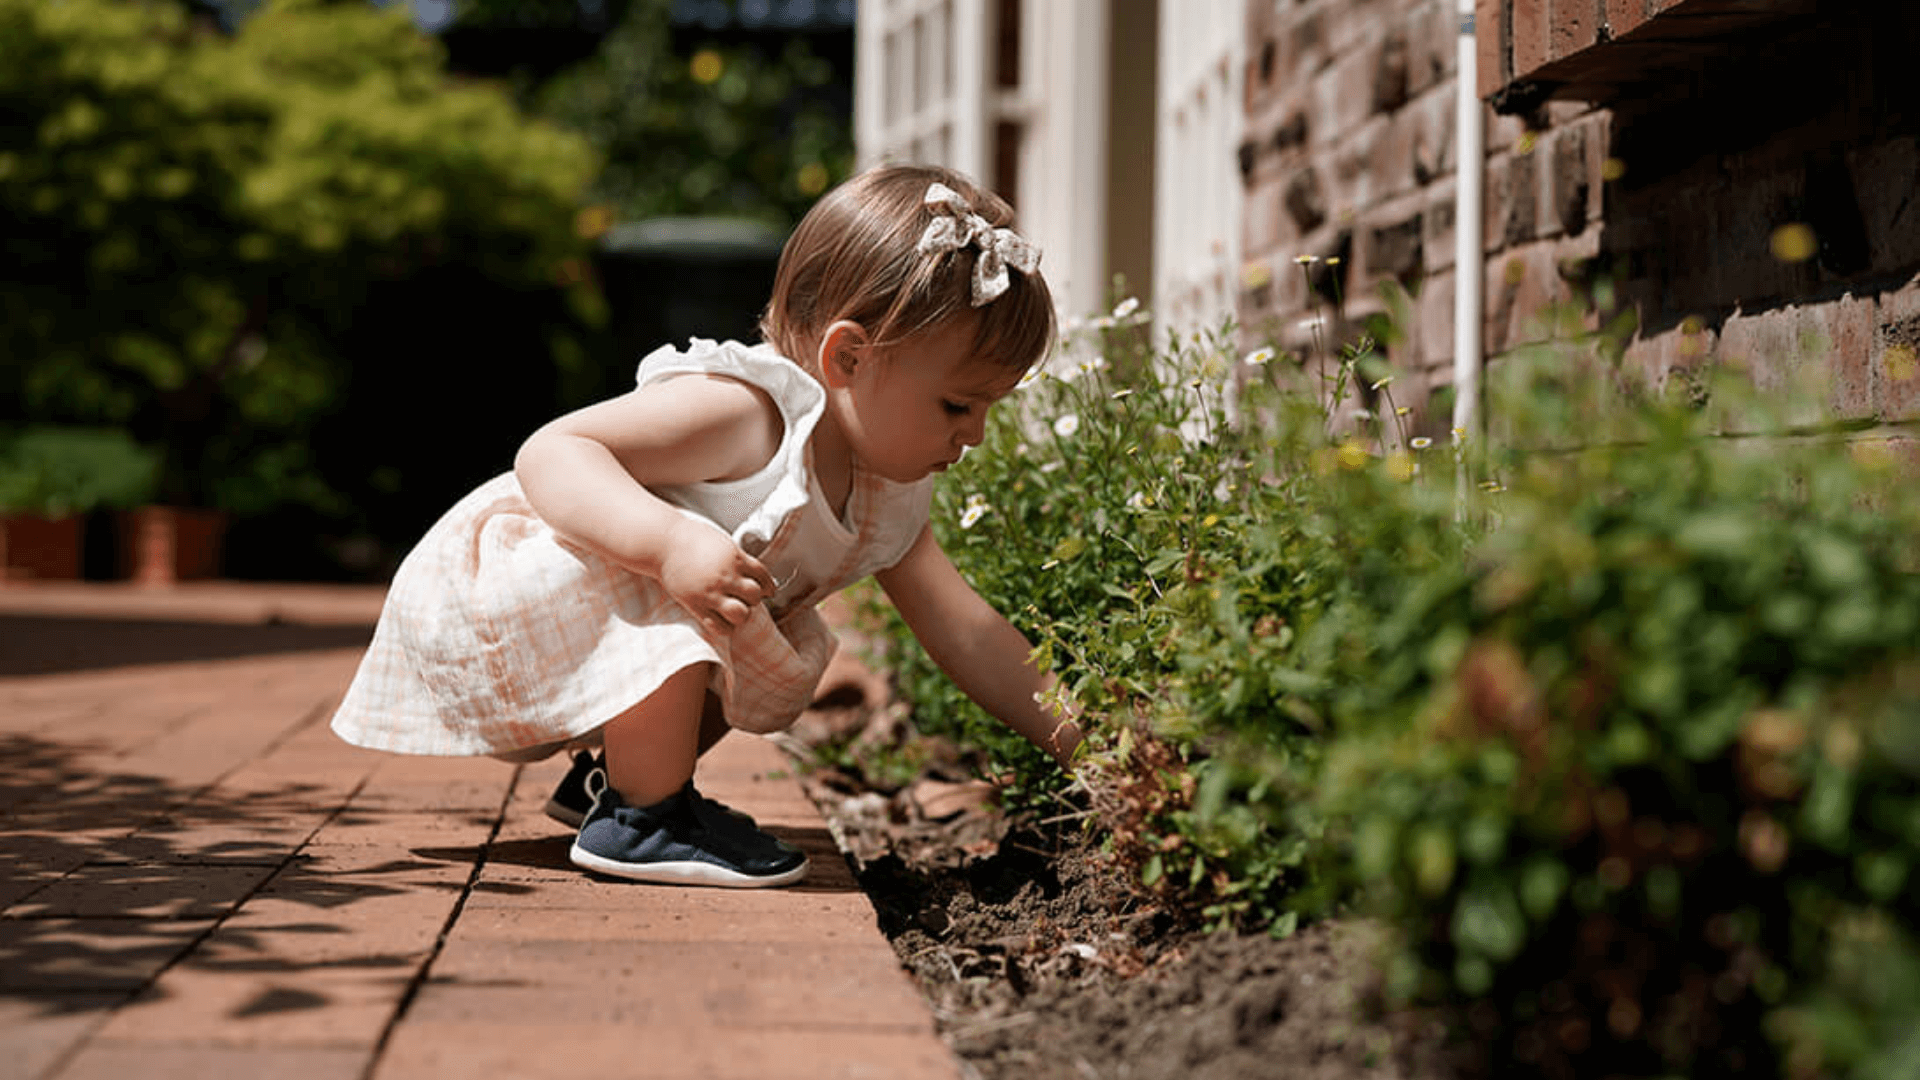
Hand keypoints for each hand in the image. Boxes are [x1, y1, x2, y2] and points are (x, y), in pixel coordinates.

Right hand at [655, 518, 776, 635]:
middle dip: (754, 598)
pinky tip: (722, 621)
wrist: (663, 543)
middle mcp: (726, 576)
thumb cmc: (692, 538)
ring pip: (741, 613)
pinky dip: (725, 628)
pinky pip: (718, 625)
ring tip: (734, 610)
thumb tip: (753, 572)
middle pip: (755, 595)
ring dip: (742, 614)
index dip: (768, 585)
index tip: (767, 590)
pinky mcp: (696, 604)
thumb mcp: (722, 543)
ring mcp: (711, 591)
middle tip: (744, 598)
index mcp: (735, 558)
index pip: (763, 576)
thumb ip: (738, 558)